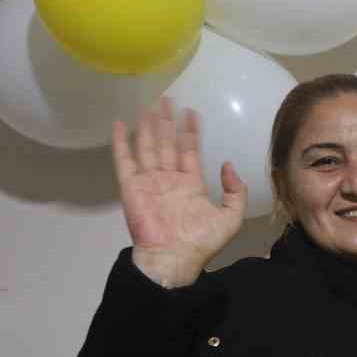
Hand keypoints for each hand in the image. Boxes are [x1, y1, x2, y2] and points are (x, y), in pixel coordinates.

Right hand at [113, 98, 246, 288]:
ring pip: (149, 146)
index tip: (192, 112)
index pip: (190, 151)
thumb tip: (227, 164)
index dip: (191, 132)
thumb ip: (235, 191)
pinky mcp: (131, 186)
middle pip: (168, 143)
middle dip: (168, 122)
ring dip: (149, 125)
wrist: (173, 257)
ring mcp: (149, 181)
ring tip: (150, 104)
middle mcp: (169, 179)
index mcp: (191, 185)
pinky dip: (121, 142)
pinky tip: (121, 123)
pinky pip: (125, 160)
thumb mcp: (231, 217)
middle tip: (167, 98)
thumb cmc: (201, 241)